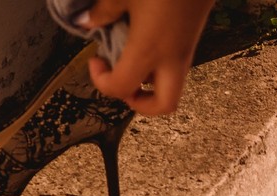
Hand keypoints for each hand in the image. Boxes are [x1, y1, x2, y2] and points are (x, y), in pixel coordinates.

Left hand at [77, 0, 216, 115]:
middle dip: (141, 102)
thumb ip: (103, 10)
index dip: (102, 83)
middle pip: (164, 105)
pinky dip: (159, 66)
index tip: (95, 61)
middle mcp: (171, 58)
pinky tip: (145, 41)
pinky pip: (175, 66)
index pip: (122, 88)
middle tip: (123, 82)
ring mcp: (185, 50)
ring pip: (172, 86)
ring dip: (150, 84)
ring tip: (131, 60)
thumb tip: (86, 22)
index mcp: (149, 50)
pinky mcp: (191, 39)